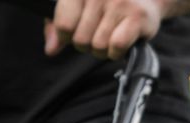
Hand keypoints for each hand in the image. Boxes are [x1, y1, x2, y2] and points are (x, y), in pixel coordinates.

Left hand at [46, 0, 164, 58]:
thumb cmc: (105, 5)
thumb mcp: (76, 8)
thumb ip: (56, 26)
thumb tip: (51, 49)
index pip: (64, 25)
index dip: (67, 36)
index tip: (77, 30)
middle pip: (81, 40)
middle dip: (87, 44)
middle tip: (98, 32)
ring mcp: (120, 2)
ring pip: (98, 46)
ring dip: (103, 49)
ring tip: (111, 35)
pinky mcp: (137, 15)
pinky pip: (116, 46)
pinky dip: (117, 51)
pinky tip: (122, 39)